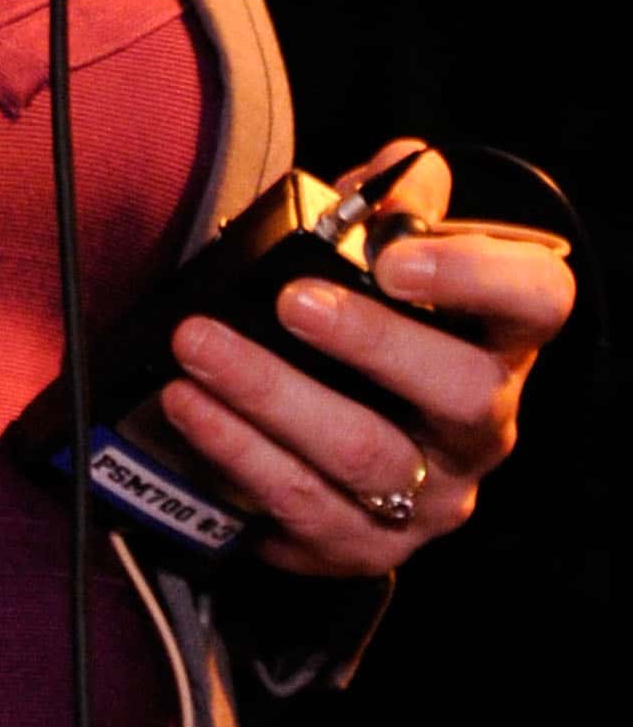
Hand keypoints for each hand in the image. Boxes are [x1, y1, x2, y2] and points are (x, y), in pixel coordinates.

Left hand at [158, 141, 576, 577]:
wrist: (332, 423)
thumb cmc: (362, 315)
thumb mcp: (379, 249)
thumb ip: (387, 200)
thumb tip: (384, 181)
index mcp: (498, 338)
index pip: (536, 299)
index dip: (477, 277)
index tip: (393, 258)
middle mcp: (481, 425)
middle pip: (460, 391)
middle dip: (369, 342)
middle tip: (289, 301)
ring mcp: (432, 497)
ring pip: (365, 456)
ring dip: (272, 398)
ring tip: (197, 350)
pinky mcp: (367, 546)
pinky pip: (304, 509)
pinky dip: (238, 455)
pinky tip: (189, 410)